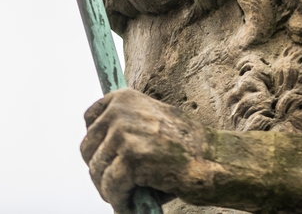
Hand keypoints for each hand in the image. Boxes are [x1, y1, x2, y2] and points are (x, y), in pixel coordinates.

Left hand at [81, 89, 213, 212]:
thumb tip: (98, 153)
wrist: (214, 160)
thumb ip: (127, 128)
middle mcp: (121, 110)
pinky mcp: (131, 158)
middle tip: (116, 186)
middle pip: (88, 148)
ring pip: (97, 171)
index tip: (102, 157)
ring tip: (126, 197)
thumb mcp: (153, 123)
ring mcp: (124, 133)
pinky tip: (132, 204)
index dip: (95, 143)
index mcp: (126, 98)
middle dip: (100, 170)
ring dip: (109, 189)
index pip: (90, 118)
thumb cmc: (187, 147)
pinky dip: (119, 201)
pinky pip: (111, 187)